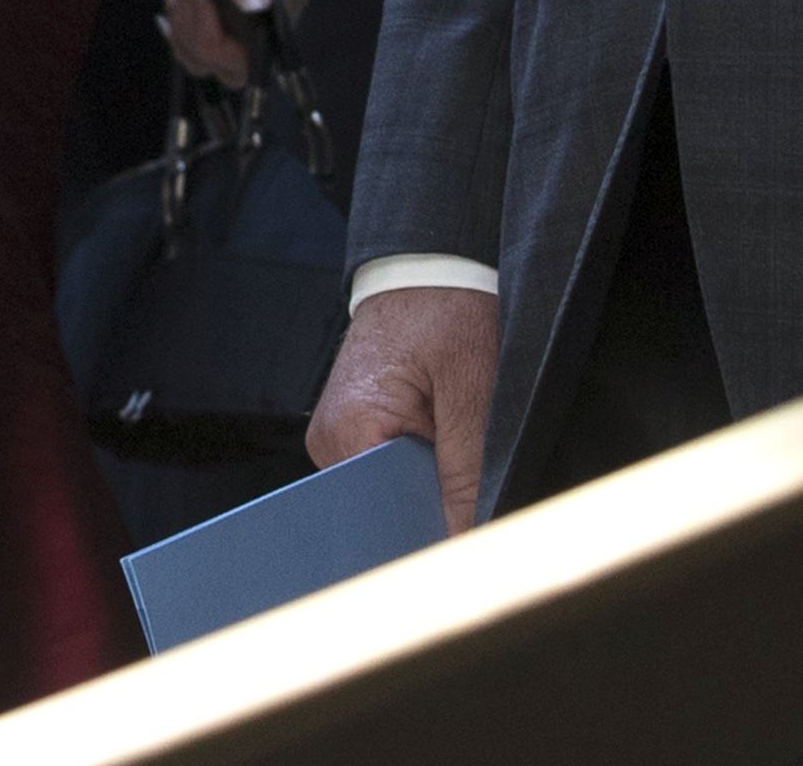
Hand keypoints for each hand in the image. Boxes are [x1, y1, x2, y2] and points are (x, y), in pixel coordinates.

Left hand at [156, 0, 319, 86]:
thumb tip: (255, 3)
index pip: (261, 52)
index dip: (218, 43)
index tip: (192, 0)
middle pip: (242, 62)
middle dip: (199, 41)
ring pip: (227, 54)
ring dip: (191, 35)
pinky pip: (220, 33)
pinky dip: (192, 27)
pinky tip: (174, 1)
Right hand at [309, 284, 499, 531]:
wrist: (430, 263)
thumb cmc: (449, 310)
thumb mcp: (472, 391)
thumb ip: (467, 472)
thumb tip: (466, 540)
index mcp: (349, 428)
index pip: (384, 514)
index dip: (431, 525)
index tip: (468, 521)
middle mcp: (330, 437)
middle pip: (384, 506)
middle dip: (432, 501)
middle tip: (468, 470)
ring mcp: (338, 432)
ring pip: (391, 490)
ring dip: (430, 480)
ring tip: (452, 439)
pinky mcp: (354, 426)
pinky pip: (390, 467)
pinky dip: (421, 463)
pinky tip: (441, 438)